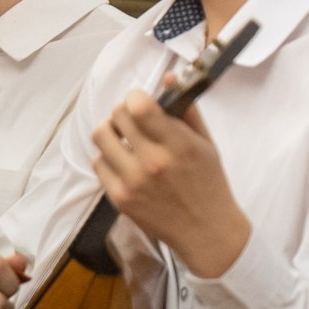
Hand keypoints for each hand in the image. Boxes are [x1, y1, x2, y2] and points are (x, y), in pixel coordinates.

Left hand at [92, 90, 251, 277]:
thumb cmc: (209, 183)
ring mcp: (132, 182)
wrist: (205, 230)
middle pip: (116, 116)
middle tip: (134, 119)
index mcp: (177, 145)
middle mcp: (151, 162)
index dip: (136, 97)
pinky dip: (109, 157)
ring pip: (100, 137)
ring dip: (111, 131)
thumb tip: (169, 77)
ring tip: (125, 138)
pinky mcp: (119, 198)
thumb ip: (186, 109)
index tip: (144, 102)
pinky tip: (124, 162)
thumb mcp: (206, 143)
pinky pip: (98, 163)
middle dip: (125, 111)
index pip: (139, 106)